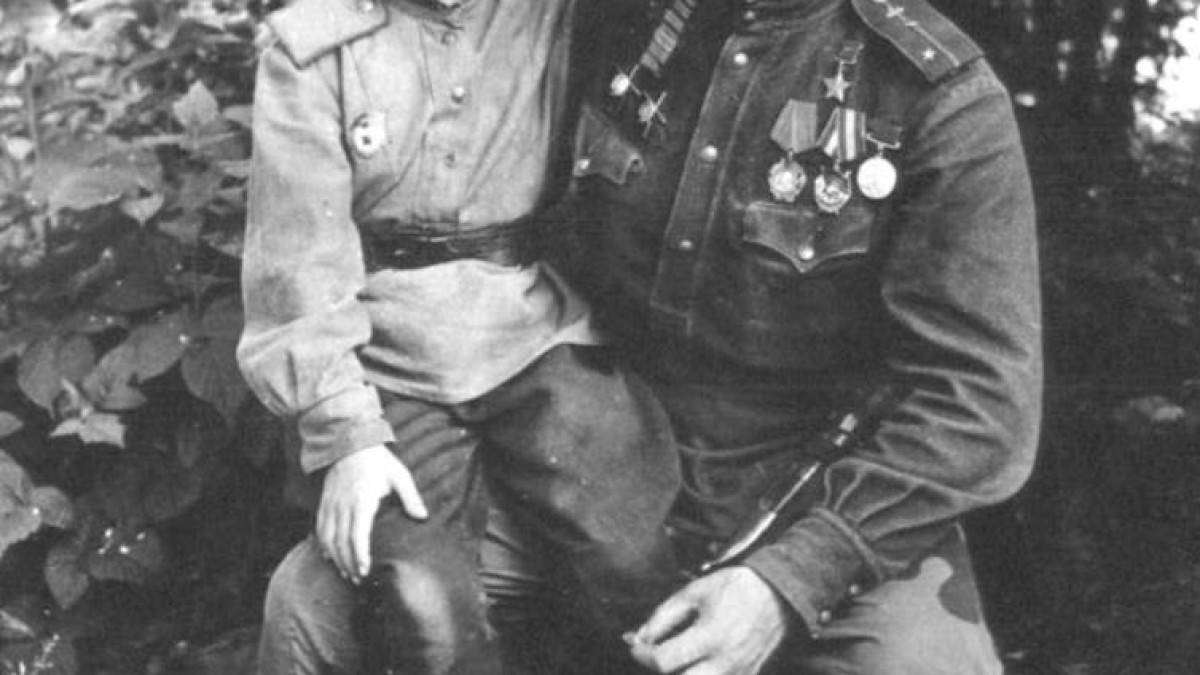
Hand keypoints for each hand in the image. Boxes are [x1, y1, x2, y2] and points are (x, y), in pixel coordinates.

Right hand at [316, 444, 427, 583]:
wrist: (349, 443)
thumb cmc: (378, 461)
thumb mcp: (399, 475)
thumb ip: (410, 497)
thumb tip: (422, 517)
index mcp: (361, 499)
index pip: (356, 534)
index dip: (359, 555)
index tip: (365, 570)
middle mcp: (342, 504)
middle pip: (341, 542)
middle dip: (348, 564)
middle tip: (359, 580)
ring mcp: (331, 504)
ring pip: (327, 538)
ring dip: (336, 559)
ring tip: (346, 574)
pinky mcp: (324, 503)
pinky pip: (320, 529)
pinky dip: (324, 546)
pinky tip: (331, 558)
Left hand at [627, 566, 789, 674]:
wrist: (781, 595)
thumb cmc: (737, 588)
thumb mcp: (695, 591)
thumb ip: (663, 616)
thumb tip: (637, 638)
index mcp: (711, 636)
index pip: (663, 661)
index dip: (641, 653)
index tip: (636, 644)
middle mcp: (726, 663)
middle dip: (662, 669)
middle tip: (659, 654)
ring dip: (682, 673)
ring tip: (679, 659)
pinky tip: (696, 663)